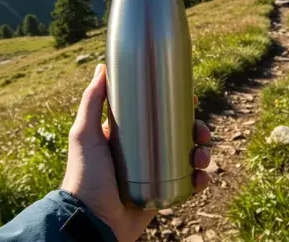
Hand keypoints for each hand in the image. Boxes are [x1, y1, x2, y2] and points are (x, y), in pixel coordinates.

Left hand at [62, 64, 210, 241]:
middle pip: (180, 134)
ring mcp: (155, 174)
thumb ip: (91, 102)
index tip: (192, 98)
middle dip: (198, 130)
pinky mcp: (163, 195)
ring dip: (203, 154)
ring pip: (188, 157)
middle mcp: (145, 153)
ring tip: (202, 157)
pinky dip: (200, 180)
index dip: (178, 106)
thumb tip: (102, 67)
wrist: (91, 221)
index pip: (159, 114)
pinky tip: (202, 177)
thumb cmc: (84, 176)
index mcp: (129, 136)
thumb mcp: (85, 134)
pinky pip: (188, 185)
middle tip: (202, 132)